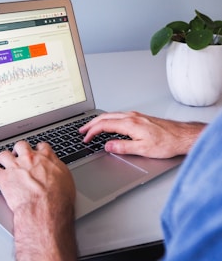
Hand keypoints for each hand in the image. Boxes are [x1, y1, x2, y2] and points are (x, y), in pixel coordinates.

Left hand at [0, 141, 76, 260]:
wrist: (45, 208)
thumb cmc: (58, 197)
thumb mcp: (66, 179)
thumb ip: (58, 169)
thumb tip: (57, 168)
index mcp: (46, 158)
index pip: (42, 146)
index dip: (38, 148)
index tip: (37, 151)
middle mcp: (30, 159)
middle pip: (21, 145)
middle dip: (19, 148)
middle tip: (18, 153)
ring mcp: (15, 167)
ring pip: (4, 154)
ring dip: (2, 157)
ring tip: (1, 159)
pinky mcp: (4, 178)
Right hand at [79, 111, 205, 158]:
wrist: (182, 136)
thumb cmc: (167, 142)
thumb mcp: (143, 149)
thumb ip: (123, 147)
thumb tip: (108, 146)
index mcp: (130, 124)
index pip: (104, 125)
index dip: (92, 132)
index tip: (86, 138)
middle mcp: (131, 116)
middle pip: (105, 117)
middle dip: (91, 124)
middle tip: (82, 130)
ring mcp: (136, 115)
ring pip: (111, 115)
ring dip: (99, 121)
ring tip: (91, 127)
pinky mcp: (139, 117)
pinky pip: (118, 116)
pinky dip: (108, 119)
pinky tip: (108, 124)